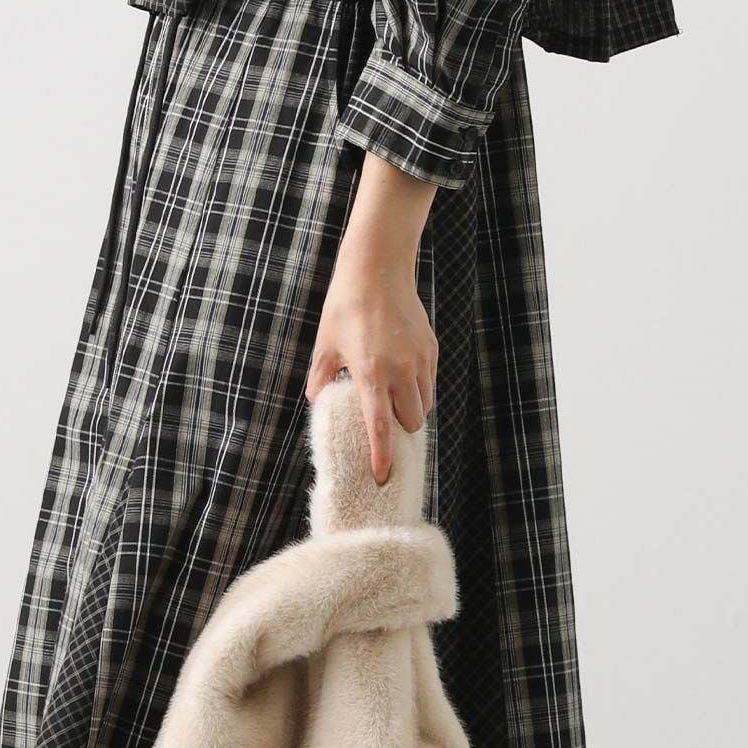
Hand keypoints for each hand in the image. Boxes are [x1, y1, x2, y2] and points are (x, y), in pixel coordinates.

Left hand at [304, 261, 437, 486]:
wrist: (377, 268)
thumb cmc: (345, 306)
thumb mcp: (324, 345)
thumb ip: (320, 379)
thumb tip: (316, 402)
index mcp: (371, 374)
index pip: (380, 428)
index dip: (382, 458)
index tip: (381, 479)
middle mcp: (401, 371)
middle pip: (410, 422)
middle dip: (399, 432)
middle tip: (384, 429)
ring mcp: (420, 360)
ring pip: (424, 404)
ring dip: (410, 411)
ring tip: (392, 402)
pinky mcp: (431, 348)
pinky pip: (429, 382)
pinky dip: (418, 389)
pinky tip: (401, 377)